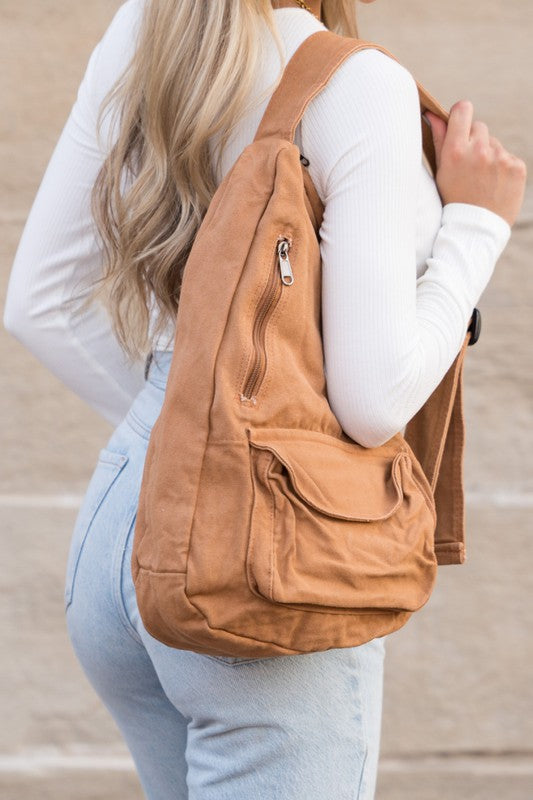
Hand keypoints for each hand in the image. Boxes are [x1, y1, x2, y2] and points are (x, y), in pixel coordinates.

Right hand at [425, 101, 526, 227]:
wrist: (476, 230)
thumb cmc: (453, 200)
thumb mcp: (441, 172)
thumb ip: (439, 140)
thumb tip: (433, 115)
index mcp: (456, 150)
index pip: (463, 110)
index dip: (460, 115)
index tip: (459, 125)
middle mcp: (479, 151)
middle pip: (479, 127)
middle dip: (474, 141)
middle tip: (469, 166)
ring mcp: (500, 158)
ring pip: (494, 144)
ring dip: (489, 156)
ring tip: (482, 180)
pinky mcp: (517, 167)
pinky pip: (508, 157)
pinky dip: (502, 168)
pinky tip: (494, 185)